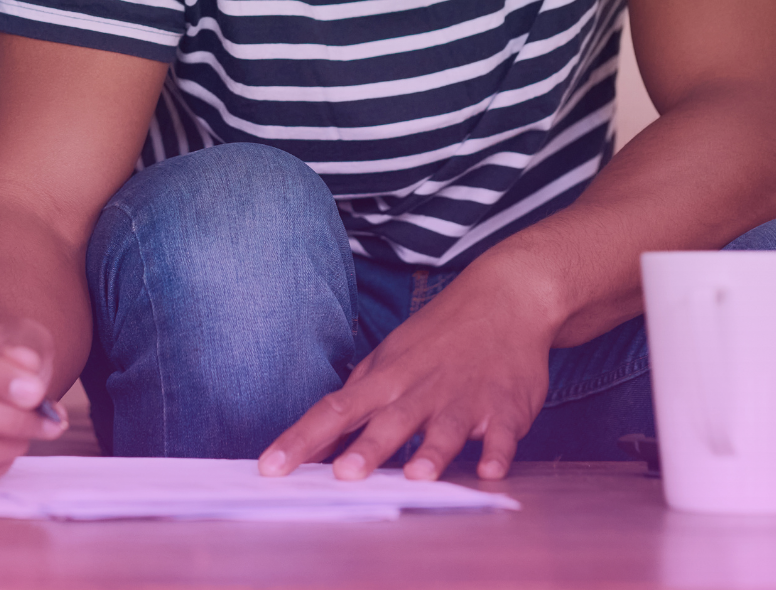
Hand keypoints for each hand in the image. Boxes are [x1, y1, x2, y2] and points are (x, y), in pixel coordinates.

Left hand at [258, 267, 553, 482]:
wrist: (505, 297)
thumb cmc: (437, 337)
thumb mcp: (389, 360)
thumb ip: (356, 401)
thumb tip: (316, 444)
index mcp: (385, 380)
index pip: (332, 410)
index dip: (300, 440)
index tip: (269, 469)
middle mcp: (420, 391)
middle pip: (387, 423)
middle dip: (366, 450)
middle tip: (343, 477)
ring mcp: (464, 398)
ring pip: (445, 429)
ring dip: (432, 452)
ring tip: (417, 476)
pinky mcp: (505, 407)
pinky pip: (502, 434)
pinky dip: (498, 452)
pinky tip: (491, 472)